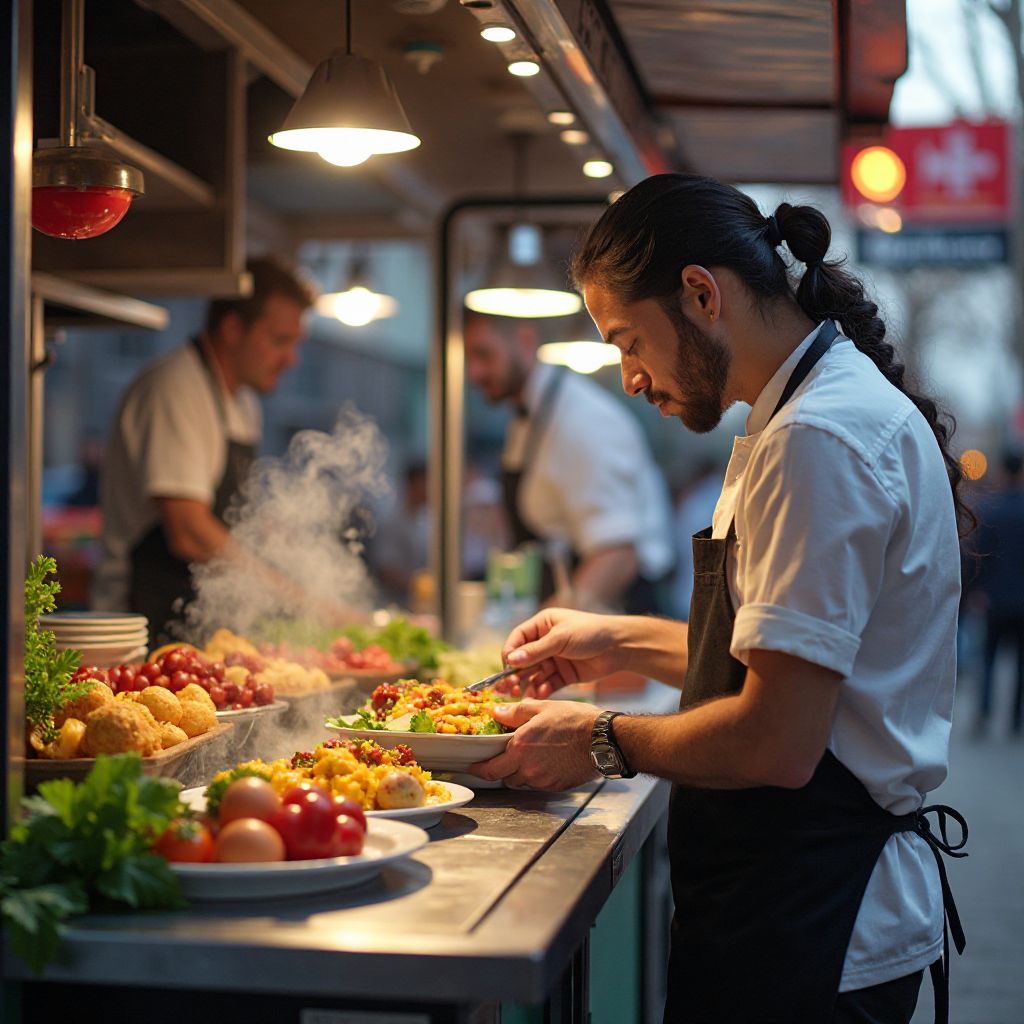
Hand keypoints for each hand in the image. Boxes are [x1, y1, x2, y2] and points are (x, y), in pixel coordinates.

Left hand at [469, 700, 601, 789]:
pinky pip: (539, 784)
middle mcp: (529, 768)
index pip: (490, 769)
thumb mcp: (543, 708)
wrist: (604, 740)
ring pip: (522, 782)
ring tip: (530, 756)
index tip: (473, 767)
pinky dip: (537, 775)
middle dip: (501, 770)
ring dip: (519, 772)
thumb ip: (516, 712)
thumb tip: (496, 712)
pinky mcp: (557, 786)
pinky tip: (547, 761)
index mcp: (520, 748)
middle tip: (503, 759)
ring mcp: (543, 780)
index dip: (479, 770)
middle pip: (504, 778)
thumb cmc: (575, 720)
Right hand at [501, 608, 626, 697]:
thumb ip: (536, 651)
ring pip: (534, 674)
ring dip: (527, 684)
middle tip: (507, 688)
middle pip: (523, 660)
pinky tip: (539, 694)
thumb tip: (511, 659)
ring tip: (520, 694)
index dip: (510, 654)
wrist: (620, 647)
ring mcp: (555, 659)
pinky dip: (542, 690)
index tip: (506, 668)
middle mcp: (546, 642)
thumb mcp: (561, 638)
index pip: (518, 639)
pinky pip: (548, 684)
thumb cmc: (591, 632)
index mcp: (542, 625)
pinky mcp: (564, 675)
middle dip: (515, 674)